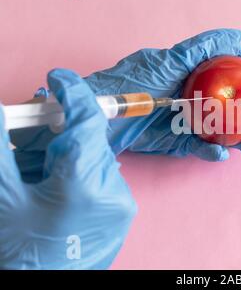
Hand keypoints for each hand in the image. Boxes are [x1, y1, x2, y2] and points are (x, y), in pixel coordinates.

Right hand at [0, 69, 135, 268]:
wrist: (41, 288)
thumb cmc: (19, 253)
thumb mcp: (3, 197)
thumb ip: (2, 148)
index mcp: (84, 185)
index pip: (86, 121)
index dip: (72, 93)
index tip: (58, 78)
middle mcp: (113, 191)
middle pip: (87, 141)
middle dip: (57, 132)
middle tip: (30, 131)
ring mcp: (121, 205)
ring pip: (93, 159)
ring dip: (65, 156)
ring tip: (35, 171)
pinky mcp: (122, 214)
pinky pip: (100, 179)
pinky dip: (77, 173)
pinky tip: (52, 188)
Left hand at [11, 29, 240, 161]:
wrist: (99, 118)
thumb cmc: (128, 82)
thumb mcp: (165, 61)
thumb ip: (201, 49)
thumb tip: (239, 35)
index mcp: (201, 72)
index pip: (240, 68)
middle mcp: (202, 95)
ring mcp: (193, 120)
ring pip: (229, 129)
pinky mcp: (181, 142)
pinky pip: (205, 148)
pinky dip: (215, 152)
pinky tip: (221, 153)